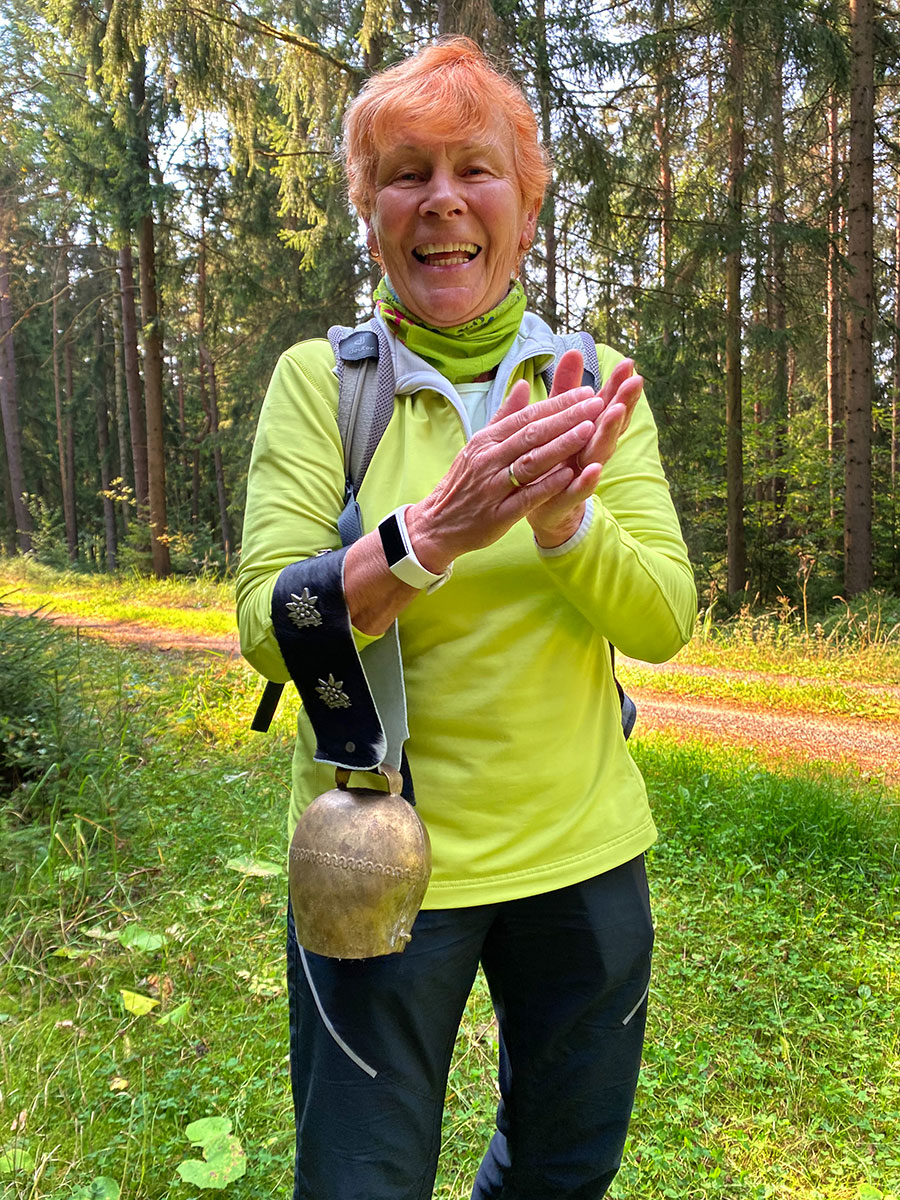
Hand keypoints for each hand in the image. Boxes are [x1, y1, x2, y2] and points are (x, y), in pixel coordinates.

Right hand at [405, 383, 605, 568]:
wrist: (436, 524)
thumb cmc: (463, 483)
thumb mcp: (478, 446)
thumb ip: (503, 416)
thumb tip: (522, 385)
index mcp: (487, 440)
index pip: (527, 416)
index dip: (558, 403)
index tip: (586, 391)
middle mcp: (489, 459)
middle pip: (532, 434)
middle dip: (567, 417)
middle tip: (597, 403)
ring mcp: (493, 487)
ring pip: (531, 462)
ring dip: (561, 446)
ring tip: (588, 431)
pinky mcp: (498, 514)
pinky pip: (526, 497)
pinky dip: (548, 485)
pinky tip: (570, 474)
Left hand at [526, 350, 643, 547]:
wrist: (542, 510)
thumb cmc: (553, 460)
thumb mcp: (557, 422)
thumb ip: (566, 390)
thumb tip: (574, 350)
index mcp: (585, 431)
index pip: (605, 405)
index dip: (617, 386)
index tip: (629, 363)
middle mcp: (588, 451)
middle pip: (609, 425)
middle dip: (622, 403)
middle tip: (635, 381)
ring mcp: (580, 475)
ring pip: (598, 452)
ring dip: (609, 433)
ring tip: (616, 412)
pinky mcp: (567, 499)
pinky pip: (578, 489)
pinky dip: (587, 480)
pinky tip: (595, 469)